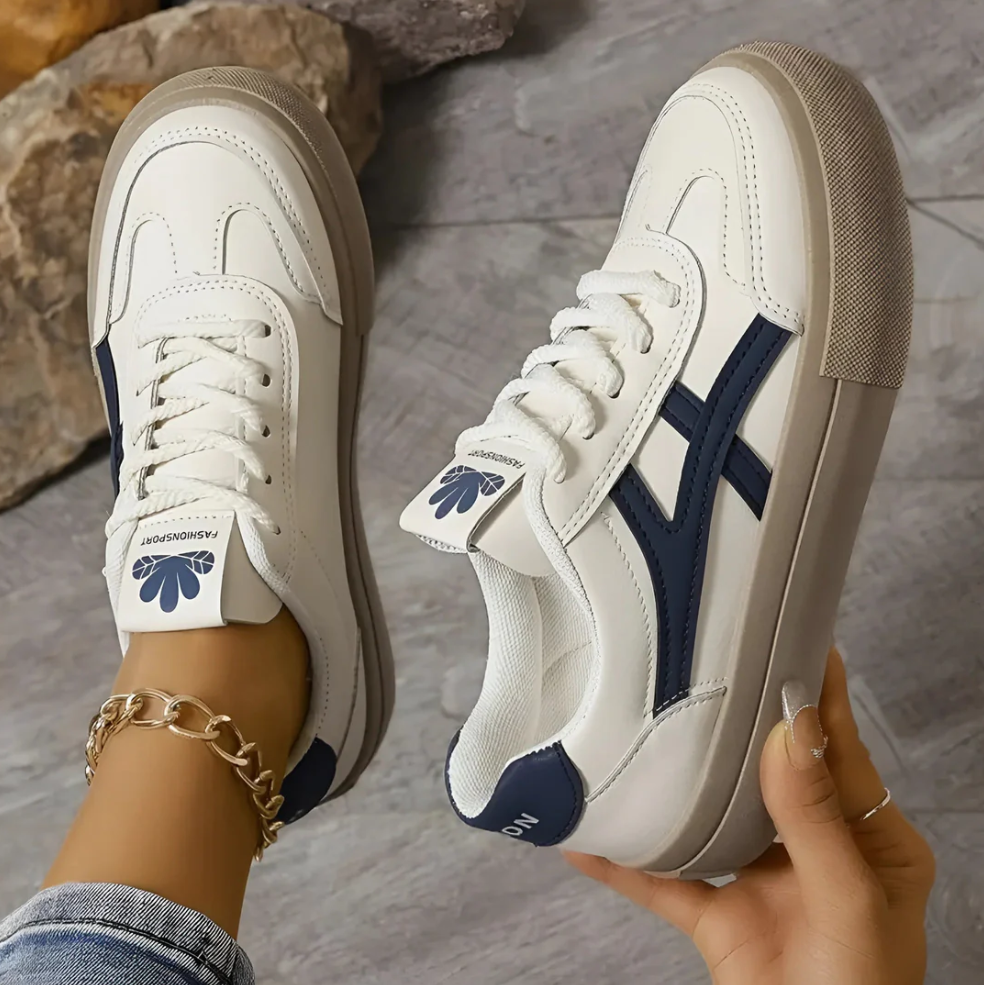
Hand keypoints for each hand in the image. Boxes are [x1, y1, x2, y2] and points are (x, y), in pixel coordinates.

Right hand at [566, 649, 934, 984]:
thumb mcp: (851, 904)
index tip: (793, 638)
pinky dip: (625, 862)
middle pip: (771, 770)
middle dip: (740, 724)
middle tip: (708, 668)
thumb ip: (815, 820)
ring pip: (713, 813)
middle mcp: (816, 851)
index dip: (815, 695)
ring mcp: (764, 880)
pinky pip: (664, 879)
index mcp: (871, 842)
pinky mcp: (719, 916)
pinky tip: (588, 839)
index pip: (838, 751)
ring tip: (645, 730)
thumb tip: (789, 734)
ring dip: (678, 783)